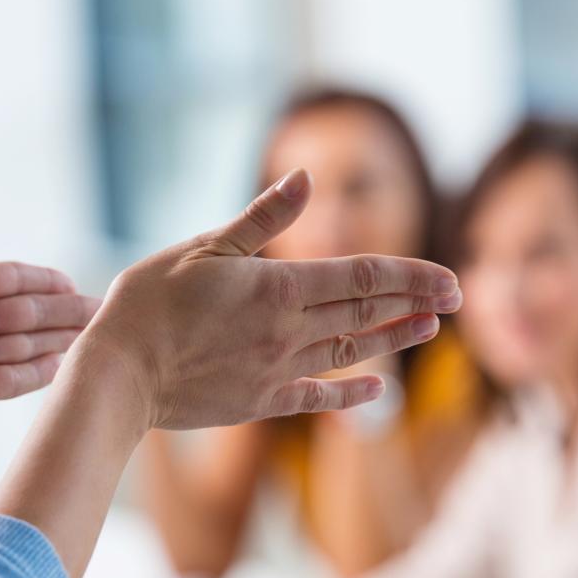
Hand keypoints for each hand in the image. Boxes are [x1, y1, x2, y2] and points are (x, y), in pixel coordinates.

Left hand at [0, 164, 101, 430]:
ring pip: (26, 345)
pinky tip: (64, 366)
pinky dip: (38, 374)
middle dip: (64, 311)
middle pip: (28, 313)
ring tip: (95, 338)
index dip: (43, 280)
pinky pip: (11, 381)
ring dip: (59, 340)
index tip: (73, 281)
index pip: (12, 279)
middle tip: (103, 310)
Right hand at [0, 167, 461, 577]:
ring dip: (394, 338)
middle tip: (458, 296)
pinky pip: (318, 396)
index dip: (412, 276)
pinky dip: (351, 393)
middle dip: (417, 302)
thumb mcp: (204, 245)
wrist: (119, 374)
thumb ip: (263, 216)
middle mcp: (289, 330)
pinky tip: (378, 388)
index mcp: (280, 287)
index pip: (364, 276)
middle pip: (367, 312)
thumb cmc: (149, 301)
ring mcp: (278, 369)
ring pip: (351, 350)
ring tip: (430, 328)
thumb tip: (306, 175)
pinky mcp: (260, 401)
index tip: (451, 277)